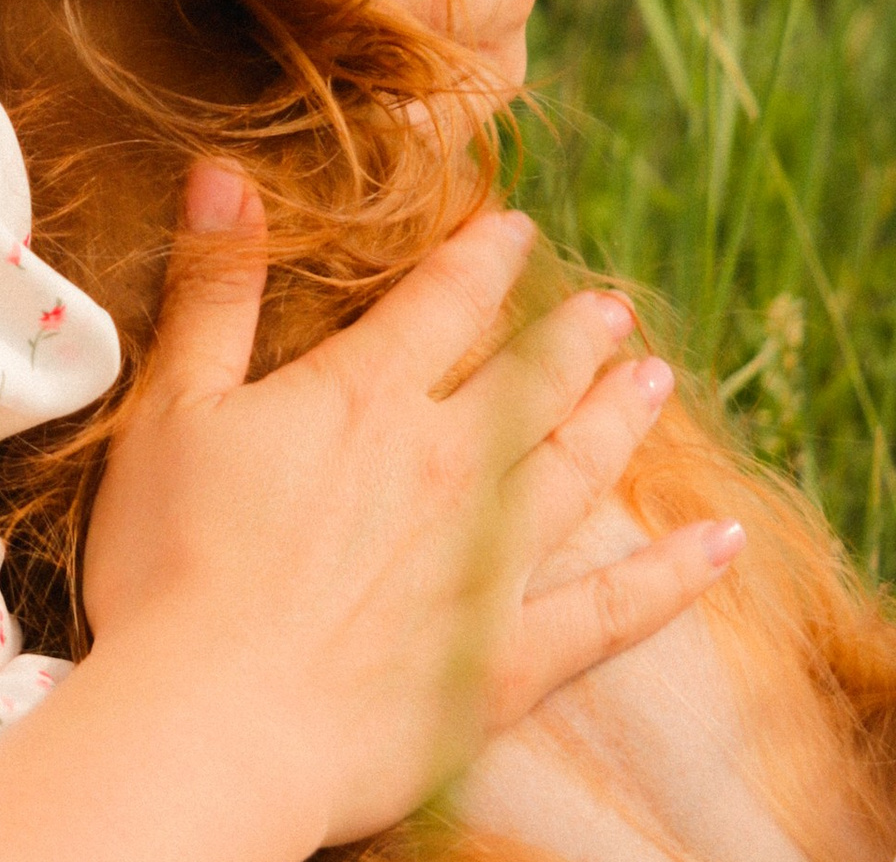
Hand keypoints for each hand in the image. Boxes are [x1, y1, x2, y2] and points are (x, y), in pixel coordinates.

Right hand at [76, 163, 740, 850]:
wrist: (212, 726)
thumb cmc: (171, 568)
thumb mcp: (174, 409)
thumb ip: (215, 289)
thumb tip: (225, 171)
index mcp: (367, 397)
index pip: (446, 300)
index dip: (485, 257)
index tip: (516, 228)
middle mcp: (447, 464)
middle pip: (530, 379)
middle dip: (572, 338)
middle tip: (614, 310)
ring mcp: (489, 563)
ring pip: (578, 469)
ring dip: (621, 419)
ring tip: (657, 380)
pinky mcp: (509, 660)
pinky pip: (615, 610)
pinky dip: (676, 576)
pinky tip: (724, 544)